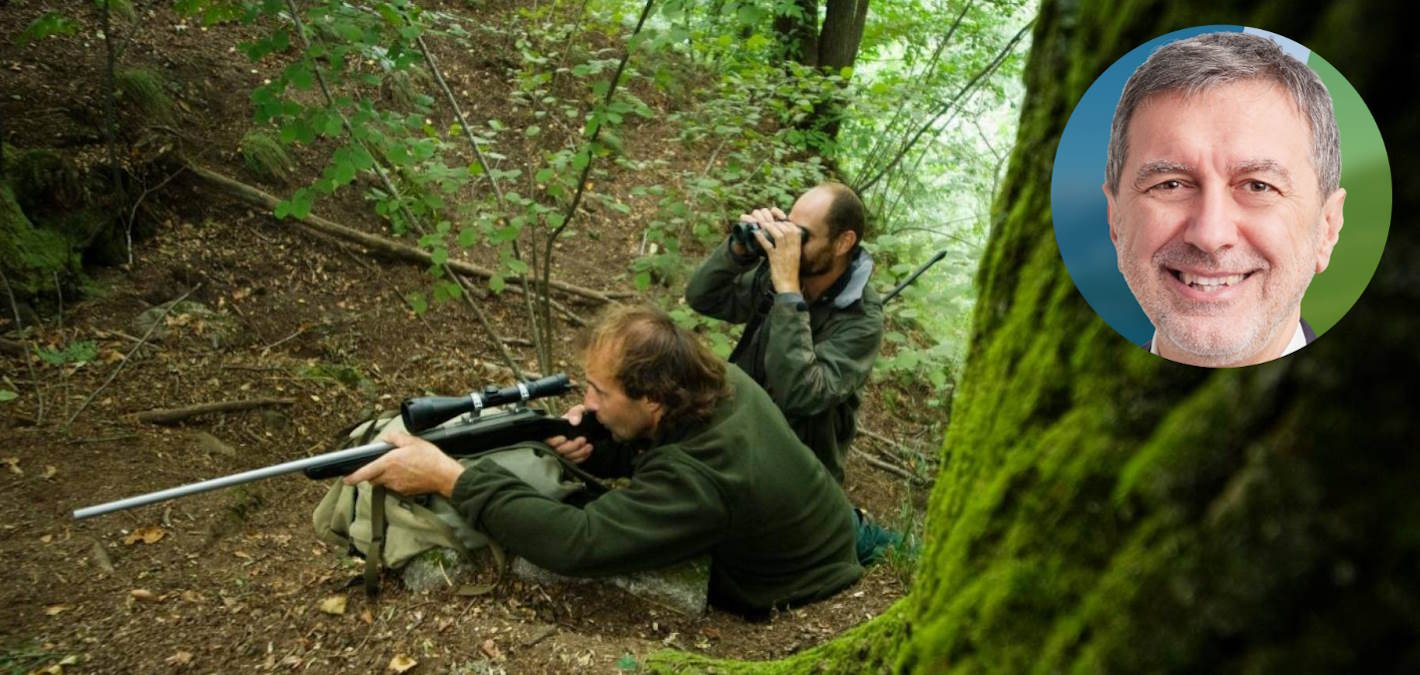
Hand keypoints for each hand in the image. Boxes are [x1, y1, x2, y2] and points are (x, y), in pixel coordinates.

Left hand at [344, 430, 464, 496]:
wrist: (444, 476)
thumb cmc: (430, 458)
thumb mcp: (413, 441)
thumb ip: (395, 438)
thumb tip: (386, 438)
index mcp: (389, 463)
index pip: (365, 472)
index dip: (353, 477)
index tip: (346, 479)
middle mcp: (390, 477)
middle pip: (373, 478)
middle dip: (372, 472)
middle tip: (381, 463)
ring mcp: (397, 486)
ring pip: (383, 482)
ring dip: (385, 476)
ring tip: (399, 467)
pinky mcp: (404, 492)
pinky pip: (394, 486)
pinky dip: (396, 480)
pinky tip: (408, 473)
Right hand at [545, 404, 593, 463]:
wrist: (590, 425)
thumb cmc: (581, 416)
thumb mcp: (579, 410)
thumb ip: (576, 412)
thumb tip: (574, 422)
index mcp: (555, 431)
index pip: (548, 440)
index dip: (555, 441)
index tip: (564, 438)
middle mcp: (558, 443)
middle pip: (558, 451)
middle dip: (571, 446)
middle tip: (582, 439)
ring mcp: (565, 451)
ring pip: (567, 458)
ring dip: (579, 452)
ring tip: (589, 446)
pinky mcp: (573, 457)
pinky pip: (575, 461)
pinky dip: (582, 457)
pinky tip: (588, 451)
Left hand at [749, 207, 800, 293]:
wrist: (788, 286)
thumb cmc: (790, 272)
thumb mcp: (793, 256)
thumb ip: (790, 246)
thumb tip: (783, 235)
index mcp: (797, 247)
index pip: (793, 229)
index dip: (784, 221)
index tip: (777, 219)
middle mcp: (792, 249)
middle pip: (786, 229)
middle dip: (776, 223)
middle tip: (767, 221)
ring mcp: (785, 254)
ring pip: (779, 235)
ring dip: (770, 228)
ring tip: (762, 225)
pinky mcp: (776, 260)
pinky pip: (768, 246)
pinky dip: (761, 238)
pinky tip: (756, 234)